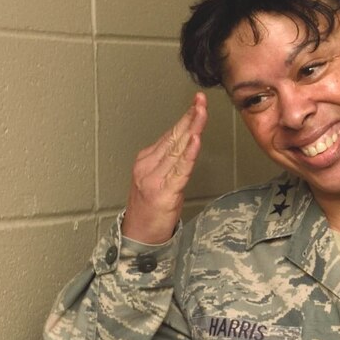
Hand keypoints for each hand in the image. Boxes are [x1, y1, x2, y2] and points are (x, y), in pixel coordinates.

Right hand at [122, 93, 207, 245]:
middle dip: (190, 118)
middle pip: (174, 138)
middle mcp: (148, 167)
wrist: (137, 238)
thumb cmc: (149, 212)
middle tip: (201, 101)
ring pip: (178, 150)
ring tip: (201, 114)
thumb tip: (186, 144)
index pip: (170, 134)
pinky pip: (180, 170)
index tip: (197, 103)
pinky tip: (195, 141)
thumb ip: (170, 162)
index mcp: (145, 161)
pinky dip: (188, 154)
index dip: (185, 118)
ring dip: (192, 130)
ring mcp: (154, 179)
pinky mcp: (163, 193)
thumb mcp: (157, 180)